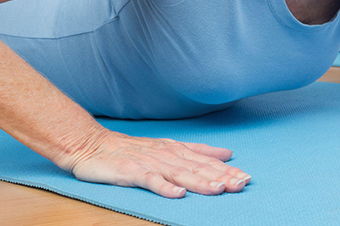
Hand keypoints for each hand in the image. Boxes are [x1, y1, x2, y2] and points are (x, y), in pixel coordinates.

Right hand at [64, 128, 249, 197]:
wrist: (92, 145)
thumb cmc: (131, 149)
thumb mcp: (168, 147)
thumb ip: (198, 151)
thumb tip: (227, 153)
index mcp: (176, 150)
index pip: (206, 161)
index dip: (227, 170)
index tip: (246, 178)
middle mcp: (166, 155)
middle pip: (198, 168)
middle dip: (221, 177)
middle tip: (242, 184)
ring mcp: (149, 163)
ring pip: (179, 173)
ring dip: (200, 182)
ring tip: (218, 189)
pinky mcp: (131, 171)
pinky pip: (150, 181)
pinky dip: (164, 187)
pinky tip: (178, 194)